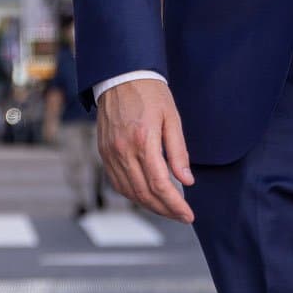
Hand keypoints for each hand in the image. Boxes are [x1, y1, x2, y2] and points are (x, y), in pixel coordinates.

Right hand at [95, 78, 194, 222]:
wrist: (120, 76)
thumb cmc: (150, 93)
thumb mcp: (172, 118)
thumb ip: (178, 152)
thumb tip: (187, 181)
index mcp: (143, 139)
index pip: (159, 184)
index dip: (175, 204)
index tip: (188, 214)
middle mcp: (123, 149)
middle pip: (144, 193)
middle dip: (165, 210)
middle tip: (181, 216)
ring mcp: (110, 152)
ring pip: (129, 191)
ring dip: (149, 205)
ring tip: (167, 209)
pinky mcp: (103, 152)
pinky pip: (117, 182)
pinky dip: (132, 194)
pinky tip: (146, 196)